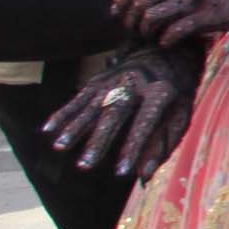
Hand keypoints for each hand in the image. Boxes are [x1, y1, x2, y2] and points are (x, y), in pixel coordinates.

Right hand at [40, 43, 203, 176]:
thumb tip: (144, 176)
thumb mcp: (181, 114)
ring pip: (92, 105)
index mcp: (161, 92)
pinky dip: (63, 113)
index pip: (144, 124)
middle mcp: (136, 82)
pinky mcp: (99, 78)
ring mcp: (115, 78)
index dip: (132, 148)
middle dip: (99, 140)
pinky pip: (78, 97)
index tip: (120, 173)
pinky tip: (48, 129)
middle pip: (114, 113)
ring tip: (60, 147)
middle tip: (85, 165)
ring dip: (75, 127)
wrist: (168, 51)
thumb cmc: (177, 92)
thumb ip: (163, 143)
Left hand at [112, 0, 228, 44]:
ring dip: (147, 30)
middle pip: (141, 1)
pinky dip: (166, 39)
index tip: (118, 11)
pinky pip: (173, 32)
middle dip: (132, 18)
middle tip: (134, 29)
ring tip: (153, 36)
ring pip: (152, 17)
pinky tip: (169, 42)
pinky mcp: (208, 16)